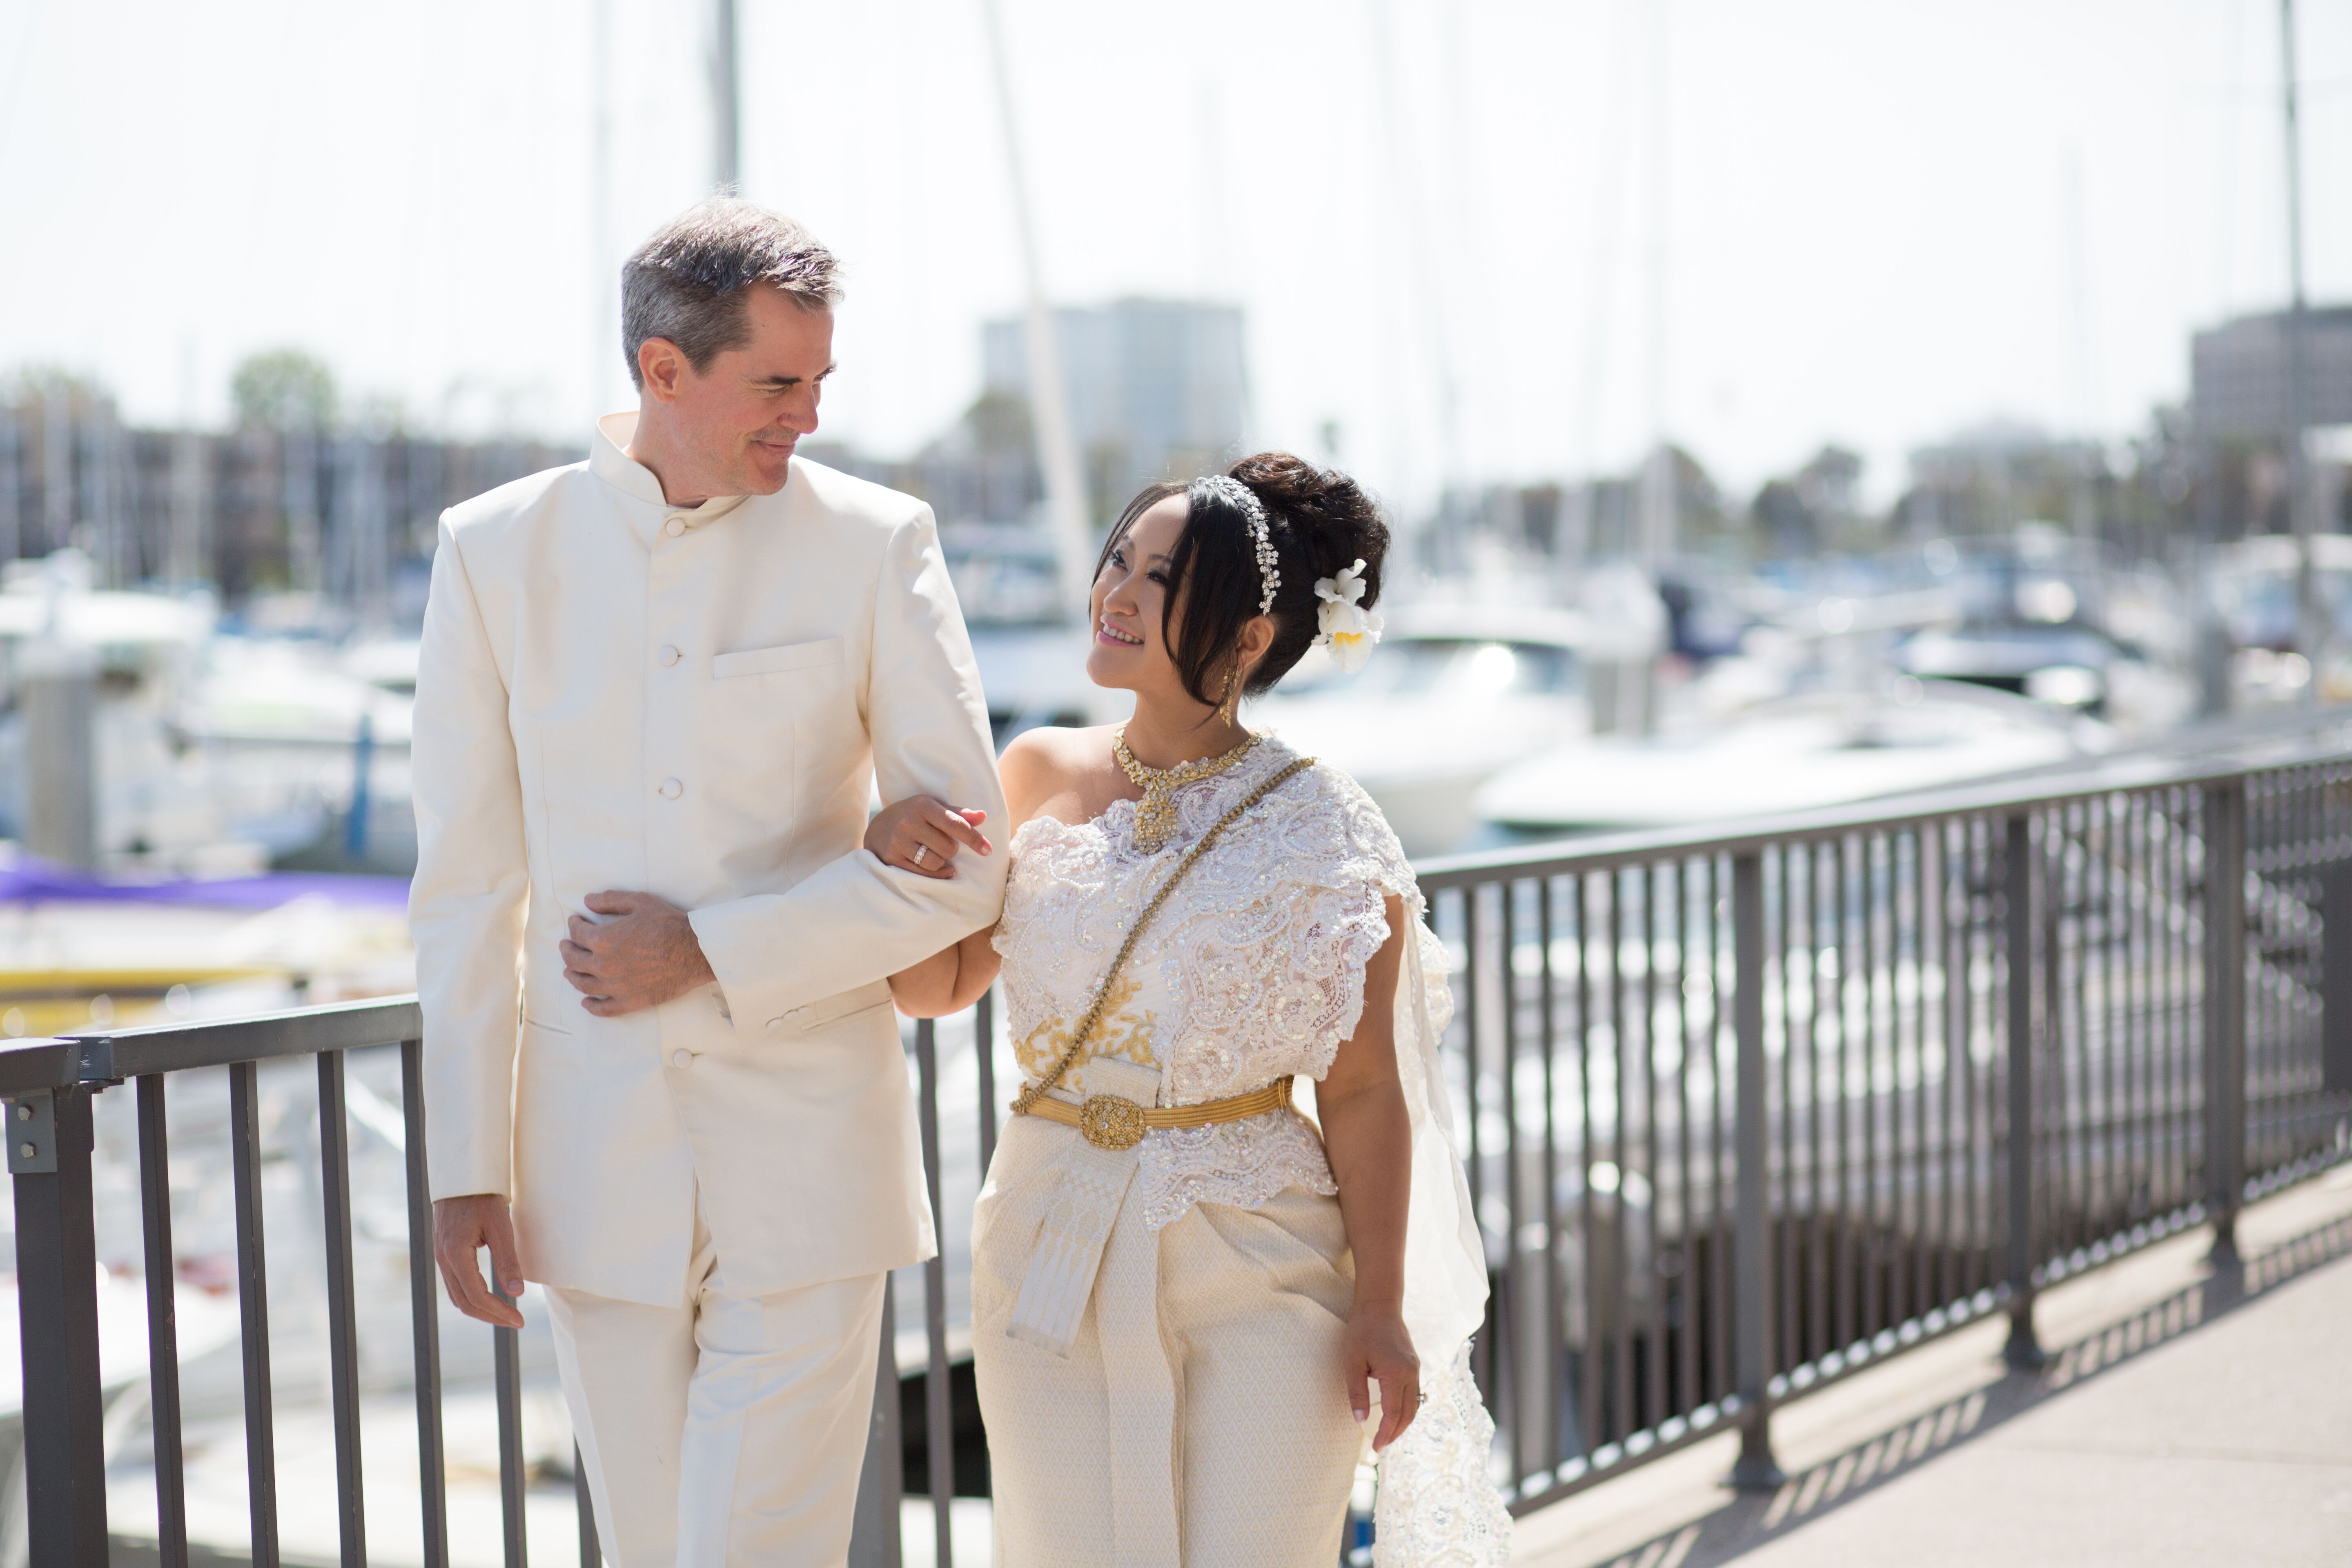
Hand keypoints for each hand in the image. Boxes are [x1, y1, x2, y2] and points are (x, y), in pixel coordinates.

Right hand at [434, 1193, 525, 1328]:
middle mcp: (443, 1260)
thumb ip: (507, 1261)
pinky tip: (489, 1297)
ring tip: (505, 1314)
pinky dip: (472, 1296)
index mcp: (455, 1254)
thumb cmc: (483, 1197)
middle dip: (491, 1316)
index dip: (498, 1312)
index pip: (477, 1296)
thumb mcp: (501, 1226)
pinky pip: (455, 1284)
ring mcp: (440, 1257)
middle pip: (464, 1302)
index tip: (519, 1320)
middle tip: (516, 1322)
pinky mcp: (444, 1253)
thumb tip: (516, 1293)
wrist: (462, 1176)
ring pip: (457, 1296)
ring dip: (481, 1309)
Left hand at [560, 890, 717, 1016]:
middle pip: (574, 960)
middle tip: (566, 946)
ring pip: (583, 984)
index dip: (574, 925)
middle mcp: (604, 965)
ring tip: (569, 971)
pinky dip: (591, 1006)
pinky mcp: (630, 1001)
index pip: (578, 933)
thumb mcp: (639, 902)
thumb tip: (587, 901)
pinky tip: (586, 1002)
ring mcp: (616, 986)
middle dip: (567, 950)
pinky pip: (604, 1008)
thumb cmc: (669, 924)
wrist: (694, 951)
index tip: (576, 921)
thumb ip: (610, 900)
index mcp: (603, 940)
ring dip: (572, 976)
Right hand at [864, 796, 991, 879]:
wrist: (877, 829)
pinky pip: (923, 874)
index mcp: (923, 806)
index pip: (955, 824)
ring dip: (940, 861)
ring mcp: (898, 842)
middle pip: (948, 848)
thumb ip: (958, 814)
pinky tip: (937, 868)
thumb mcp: (932, 808)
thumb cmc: (913, 816)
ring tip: (931, 852)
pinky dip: (935, 874)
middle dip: (951, 849)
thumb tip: (983, 817)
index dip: (974, 838)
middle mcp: (909, 822)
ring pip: (936, 862)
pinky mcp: (892, 859)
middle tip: (940, 842)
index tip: (988, 850)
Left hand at [1343, 1307, 1420, 1450]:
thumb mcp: (1352, 1362)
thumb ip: (1357, 1393)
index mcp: (1396, 1373)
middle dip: (1396, 1433)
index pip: (1393, 1414)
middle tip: (1381, 1446)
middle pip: (1408, 1413)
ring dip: (1403, 1423)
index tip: (1376, 1447)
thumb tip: (1360, 1421)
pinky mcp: (1413, 1364)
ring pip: (1414, 1405)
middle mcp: (1410, 1373)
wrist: (1379, 1305)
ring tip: (1388, 1435)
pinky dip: (1406, 1409)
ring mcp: (1415, 1368)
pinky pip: (1414, 1393)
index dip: (1385, 1433)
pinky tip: (1395, 1414)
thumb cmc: (1362, 1331)